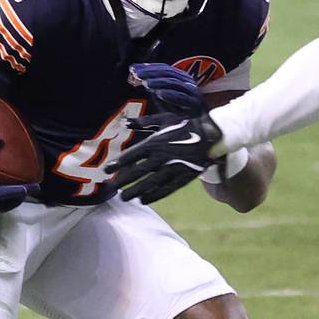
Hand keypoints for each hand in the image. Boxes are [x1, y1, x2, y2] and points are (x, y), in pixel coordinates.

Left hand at [107, 113, 221, 203]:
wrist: (211, 134)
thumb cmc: (186, 124)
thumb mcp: (165, 118)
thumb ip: (144, 122)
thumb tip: (125, 122)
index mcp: (155, 142)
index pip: (131, 156)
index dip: (118, 164)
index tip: (107, 170)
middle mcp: (162, 157)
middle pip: (138, 172)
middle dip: (123, 181)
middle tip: (112, 188)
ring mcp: (173, 168)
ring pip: (150, 183)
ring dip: (136, 191)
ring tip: (125, 197)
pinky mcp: (183, 177)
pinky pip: (166, 189)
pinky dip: (154, 195)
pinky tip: (144, 200)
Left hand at [128, 62, 205, 116]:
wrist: (203, 129)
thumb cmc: (182, 116)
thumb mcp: (163, 107)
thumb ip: (151, 97)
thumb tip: (130, 96)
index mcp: (181, 79)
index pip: (164, 68)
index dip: (148, 67)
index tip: (133, 68)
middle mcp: (188, 83)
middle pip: (168, 73)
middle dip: (150, 72)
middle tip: (136, 74)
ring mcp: (192, 93)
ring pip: (174, 83)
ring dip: (158, 82)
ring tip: (145, 83)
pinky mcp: (195, 105)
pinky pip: (182, 98)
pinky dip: (170, 95)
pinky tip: (159, 93)